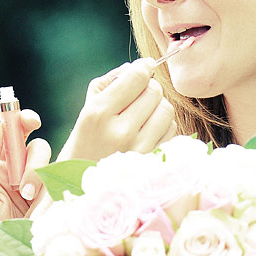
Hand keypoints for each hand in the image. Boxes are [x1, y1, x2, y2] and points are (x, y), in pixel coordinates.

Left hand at [0, 111, 50, 255]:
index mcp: (0, 166)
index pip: (13, 133)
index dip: (21, 120)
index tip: (29, 120)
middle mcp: (21, 171)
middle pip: (35, 144)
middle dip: (31, 157)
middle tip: (24, 179)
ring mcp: (40, 185)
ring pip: (47, 161)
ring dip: (36, 175)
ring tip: (25, 197)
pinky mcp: (54, 197)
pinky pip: (58, 180)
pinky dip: (47, 187)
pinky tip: (36, 203)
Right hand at [58, 58, 176, 162]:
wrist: (82, 188)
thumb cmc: (85, 142)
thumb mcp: (86, 109)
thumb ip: (110, 82)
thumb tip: (140, 66)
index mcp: (98, 114)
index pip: (137, 77)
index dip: (144, 67)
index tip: (144, 68)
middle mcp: (120, 132)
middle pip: (155, 91)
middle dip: (148, 89)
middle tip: (137, 98)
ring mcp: (139, 150)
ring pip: (167, 110)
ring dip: (157, 109)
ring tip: (142, 117)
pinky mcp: (154, 163)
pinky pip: (172, 131)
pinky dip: (163, 128)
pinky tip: (147, 134)